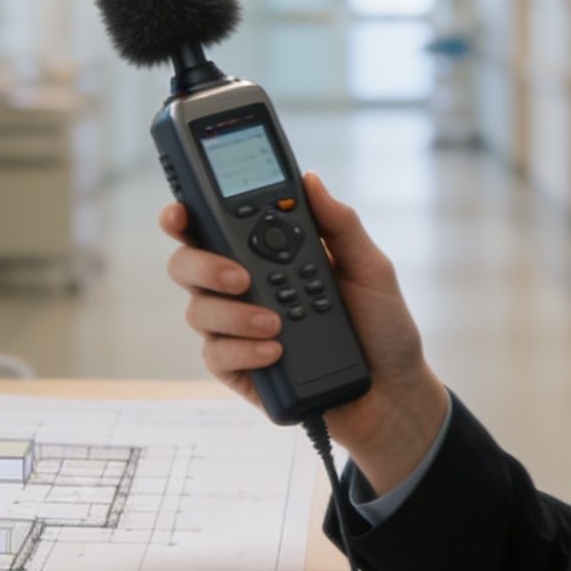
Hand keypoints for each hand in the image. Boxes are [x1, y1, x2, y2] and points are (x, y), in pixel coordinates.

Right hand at [161, 171, 449, 489]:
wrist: (390, 390)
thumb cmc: (380, 326)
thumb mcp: (370, 268)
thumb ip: (339, 224)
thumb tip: (309, 180)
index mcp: (266, 253)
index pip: (213, 225)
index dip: (184, 215)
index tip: (180, 212)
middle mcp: (242, 287)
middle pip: (187, 264)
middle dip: (203, 265)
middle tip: (240, 276)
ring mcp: (235, 329)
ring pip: (199, 311)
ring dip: (233, 314)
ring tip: (274, 322)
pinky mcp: (238, 368)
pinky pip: (217, 356)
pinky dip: (244, 351)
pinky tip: (274, 351)